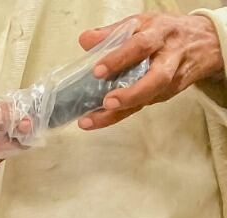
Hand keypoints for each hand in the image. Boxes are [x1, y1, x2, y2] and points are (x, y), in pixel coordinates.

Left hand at [78, 13, 224, 130]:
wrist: (206, 41)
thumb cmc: (166, 32)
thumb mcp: (142, 23)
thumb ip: (113, 32)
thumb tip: (86, 40)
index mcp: (160, 34)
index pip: (141, 45)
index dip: (120, 58)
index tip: (98, 71)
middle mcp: (169, 58)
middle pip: (156, 79)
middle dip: (131, 94)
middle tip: (107, 102)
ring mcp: (171, 79)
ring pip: (149, 98)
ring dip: (119, 112)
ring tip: (91, 120)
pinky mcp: (167, 93)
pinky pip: (142, 106)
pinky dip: (119, 114)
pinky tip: (98, 119)